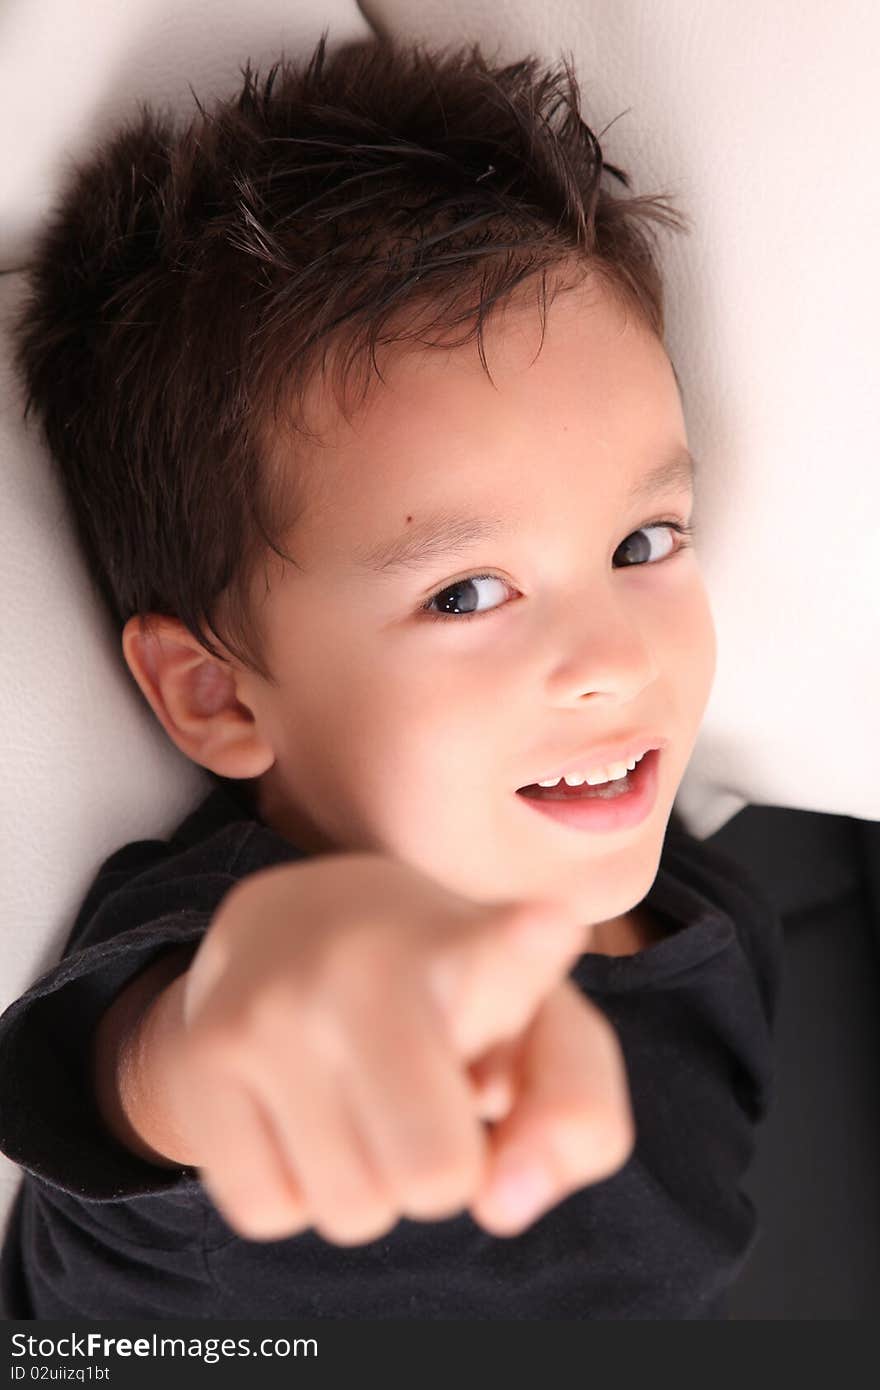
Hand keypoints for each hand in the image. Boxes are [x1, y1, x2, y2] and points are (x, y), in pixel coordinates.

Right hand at [156, 853, 631, 1242]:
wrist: (293, 922)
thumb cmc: (450, 994)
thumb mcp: (539, 1032)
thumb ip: (577, 1116)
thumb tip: (503, 1206)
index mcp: (473, 945)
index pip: (508, 951)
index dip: (528, 946)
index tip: (546, 928)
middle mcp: (368, 963)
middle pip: (438, 1177)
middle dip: (442, 1171)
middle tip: (424, 1097)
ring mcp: (276, 1004)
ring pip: (352, 1209)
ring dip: (368, 1184)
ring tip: (361, 1095)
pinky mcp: (203, 1052)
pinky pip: (271, 1208)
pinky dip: (296, 1187)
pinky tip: (300, 1109)